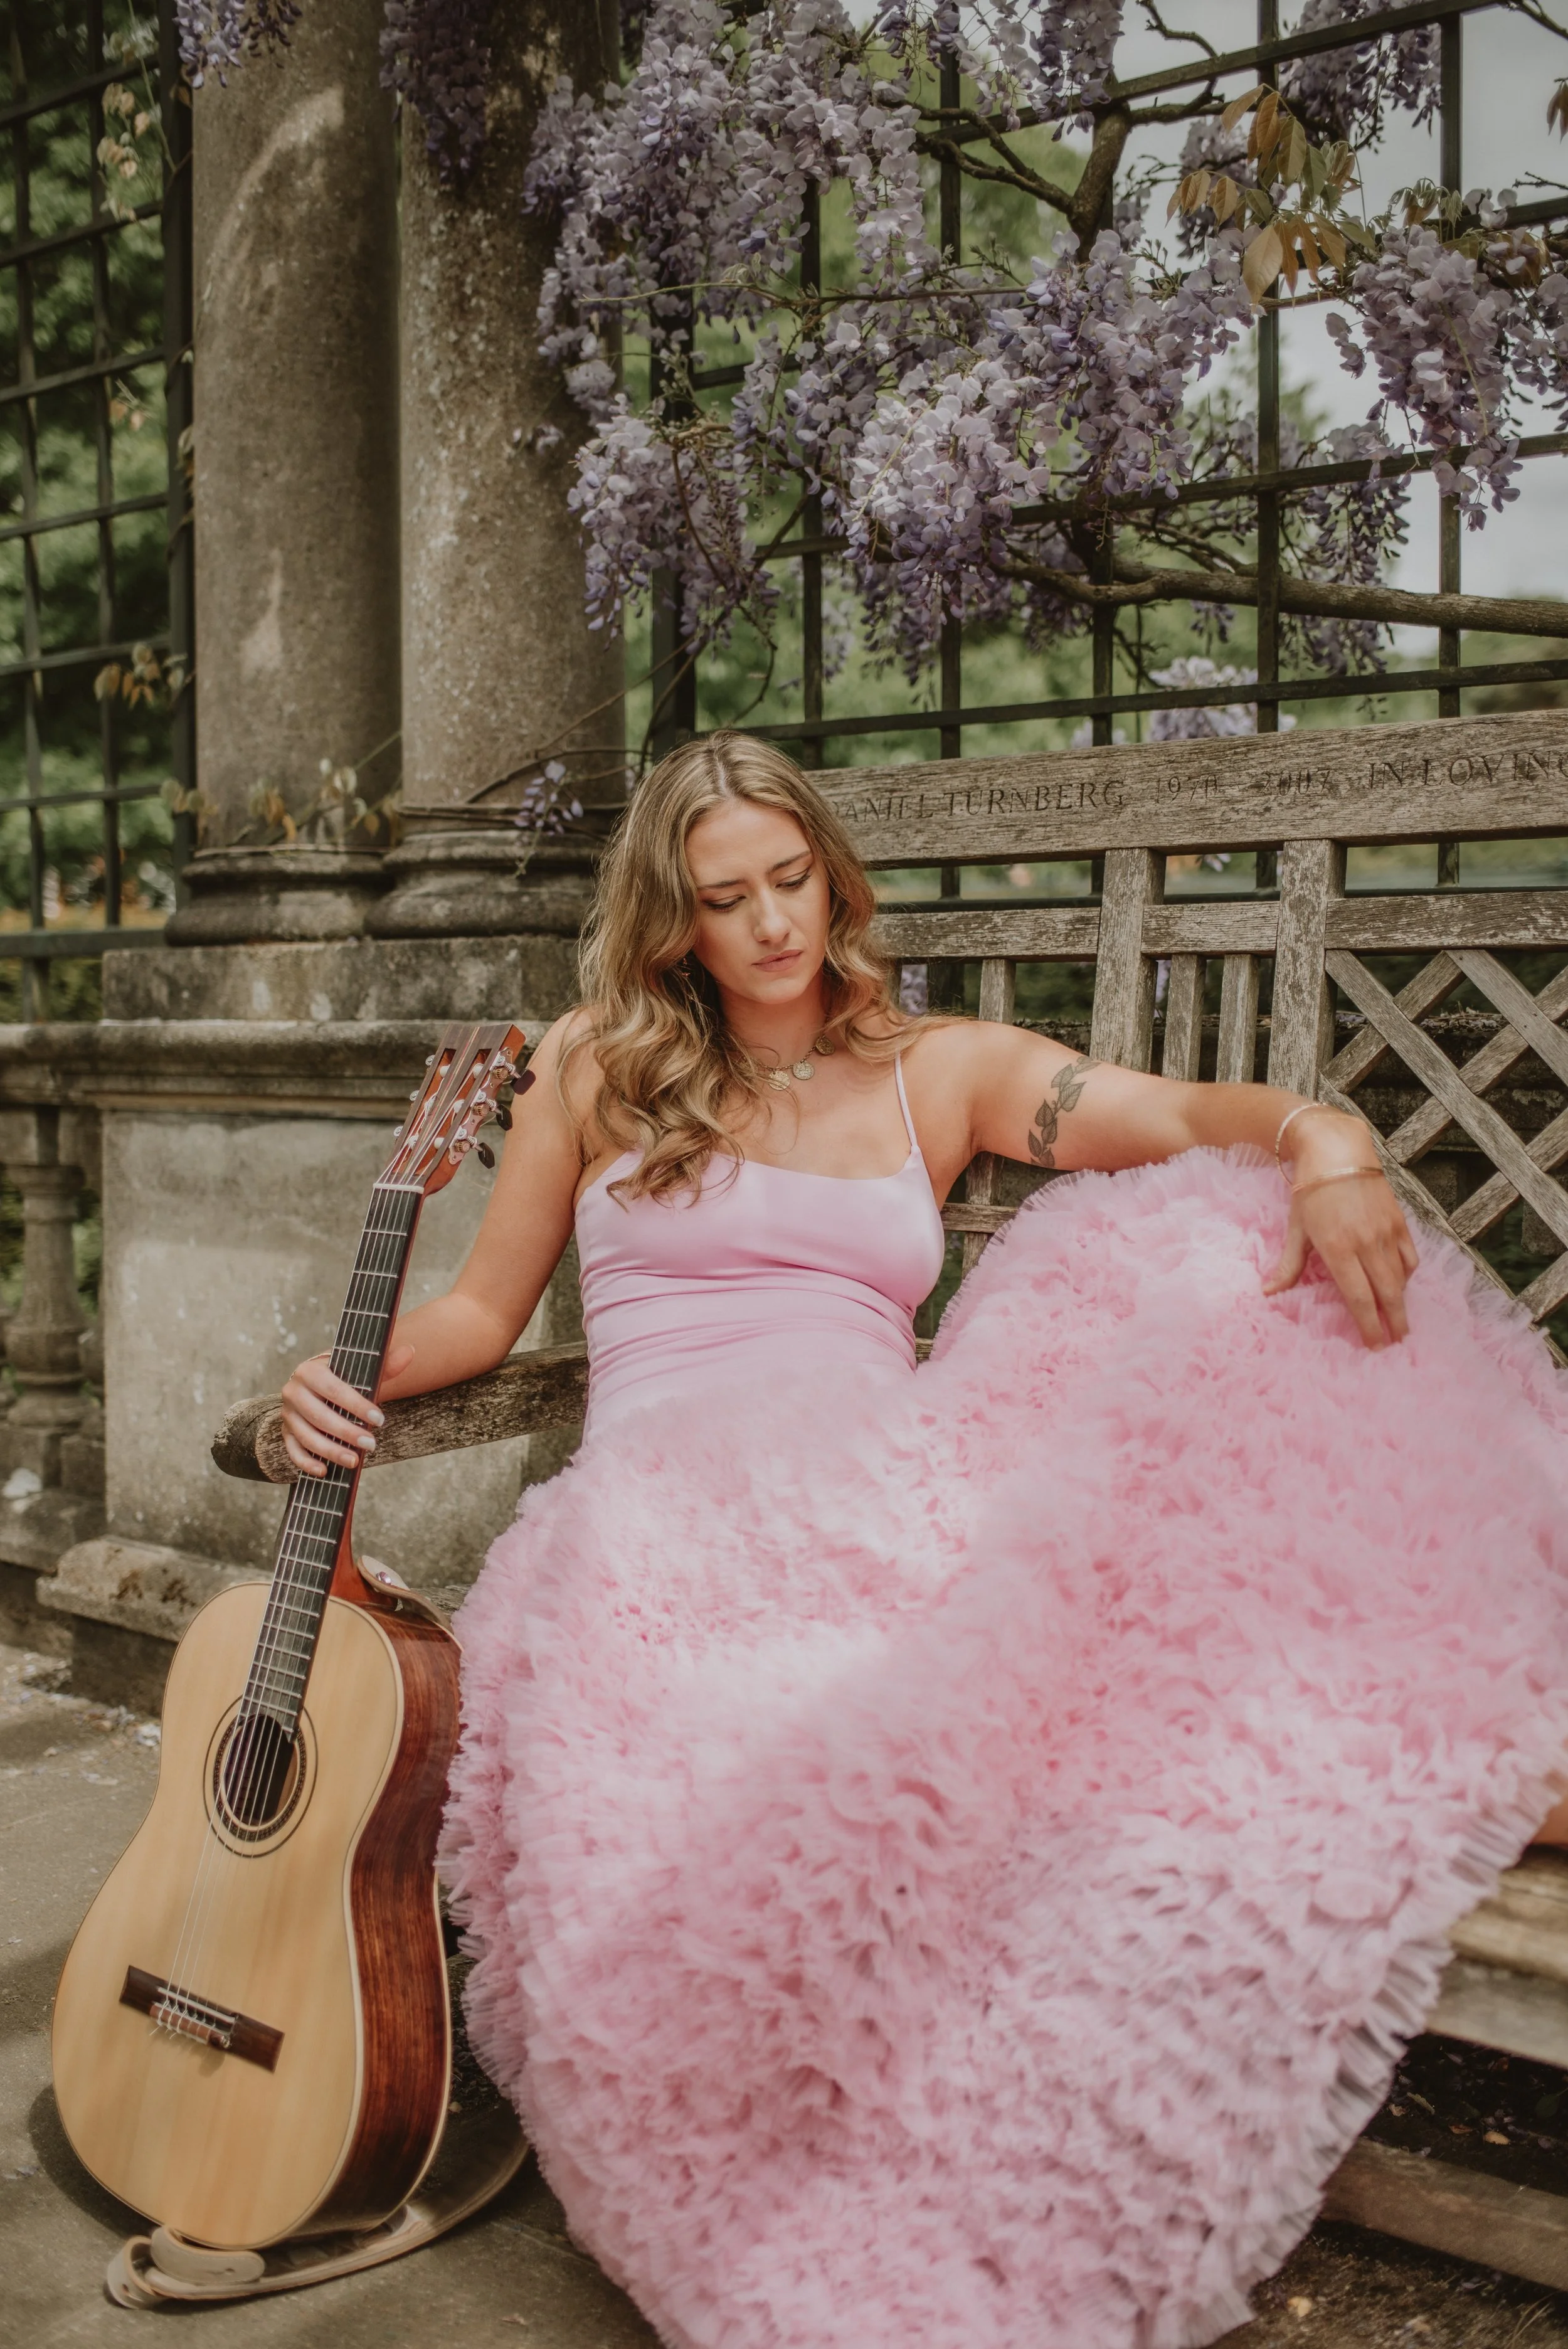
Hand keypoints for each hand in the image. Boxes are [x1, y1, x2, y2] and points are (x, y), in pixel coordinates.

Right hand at [278, 1343, 413, 1477]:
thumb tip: (409, 1352)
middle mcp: (293, 1391)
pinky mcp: (286, 1432)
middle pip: (320, 1416)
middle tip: (371, 1445)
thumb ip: (385, 1364)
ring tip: (355, 1461)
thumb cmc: (345, 1379)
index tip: (380, 1420)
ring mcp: (288, 1413)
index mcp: (310, 1370)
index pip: (334, 1389)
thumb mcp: (362, 1371)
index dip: (357, 1406)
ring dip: (331, 1451)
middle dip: (347, 1433)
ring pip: (307, 1436)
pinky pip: (293, 1451)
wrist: (320, 1385)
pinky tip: (325, 1470)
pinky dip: (307, 1463)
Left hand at [1263, 1165, 1418, 1348]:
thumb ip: (1288, 1265)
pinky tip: (1401, 1283)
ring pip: (1399, 1277)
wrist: (1337, 1149)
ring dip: (1401, 1301)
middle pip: (1386, 1293)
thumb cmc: (1310, 1190)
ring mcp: (1386, 1232)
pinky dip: (1407, 1273)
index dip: (1368, 1324)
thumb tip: (1269, 1293)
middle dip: (1393, 1321)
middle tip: (1397, 1342)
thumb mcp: (1296, 1228)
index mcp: (1338, 1249)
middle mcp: (1366, 1243)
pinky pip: (1409, 1255)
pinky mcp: (1398, 1220)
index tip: (1375, 1345)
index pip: (1358, 1298)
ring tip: (1400, 1321)